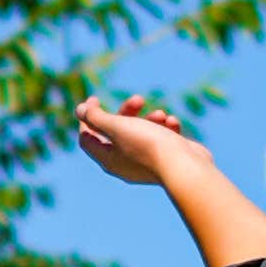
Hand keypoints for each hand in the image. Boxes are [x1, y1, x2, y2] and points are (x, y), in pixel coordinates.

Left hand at [74, 91, 192, 190]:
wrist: (185, 167)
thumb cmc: (148, 145)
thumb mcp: (117, 127)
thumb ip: (96, 117)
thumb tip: (80, 110)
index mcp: (108, 159)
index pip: (87, 139)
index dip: (87, 118)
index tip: (95, 99)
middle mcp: (125, 164)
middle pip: (116, 133)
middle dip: (126, 112)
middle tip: (137, 99)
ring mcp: (146, 163)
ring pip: (142, 133)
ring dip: (150, 119)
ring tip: (161, 114)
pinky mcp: (166, 160)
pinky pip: (161, 139)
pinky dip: (165, 128)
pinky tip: (173, 123)